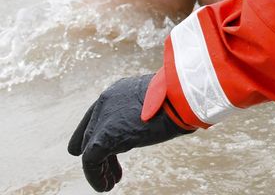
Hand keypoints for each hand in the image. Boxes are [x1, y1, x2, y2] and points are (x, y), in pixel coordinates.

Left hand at [68, 74, 193, 191]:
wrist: (181, 97)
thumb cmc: (181, 99)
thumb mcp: (160, 102)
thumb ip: (147, 111)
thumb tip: (155, 124)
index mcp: (119, 92)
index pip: (97, 114)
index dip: (93, 133)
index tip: (95, 150)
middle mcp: (106, 103)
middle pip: (93, 133)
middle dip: (101, 155)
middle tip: (111, 173)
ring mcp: (103, 120)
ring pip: (91, 148)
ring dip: (100, 168)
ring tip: (109, 183)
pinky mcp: (102, 138)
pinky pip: (90, 161)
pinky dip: (95, 176)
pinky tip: (105, 186)